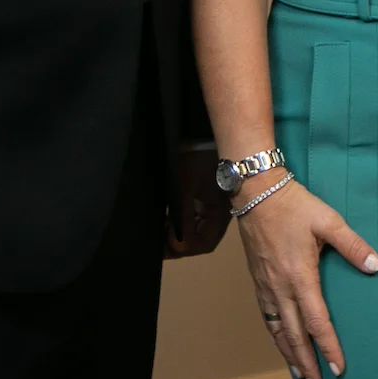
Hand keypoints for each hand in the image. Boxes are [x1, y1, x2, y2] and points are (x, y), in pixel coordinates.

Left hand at [165, 144, 232, 258]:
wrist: (199, 131)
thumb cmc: (196, 160)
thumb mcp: (184, 188)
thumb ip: (182, 219)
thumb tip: (178, 246)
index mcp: (221, 212)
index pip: (205, 243)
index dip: (186, 247)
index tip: (167, 239)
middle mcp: (219, 212)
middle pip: (199, 238)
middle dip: (178, 242)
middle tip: (156, 241)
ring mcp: (211, 203)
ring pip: (194, 228)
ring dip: (177, 231)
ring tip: (158, 229)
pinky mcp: (203, 195)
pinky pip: (191, 215)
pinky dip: (178, 220)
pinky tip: (164, 218)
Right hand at [233, 174, 377, 378]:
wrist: (256, 195)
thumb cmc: (294, 206)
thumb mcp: (328, 220)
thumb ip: (353, 245)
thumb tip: (376, 266)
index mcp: (300, 277)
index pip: (316, 322)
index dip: (328, 347)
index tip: (339, 368)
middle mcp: (280, 288)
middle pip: (294, 336)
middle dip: (307, 363)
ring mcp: (266, 288)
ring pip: (277, 331)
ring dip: (289, 356)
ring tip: (301, 376)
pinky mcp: (258, 283)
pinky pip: (267, 319)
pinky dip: (276, 338)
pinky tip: (282, 344)